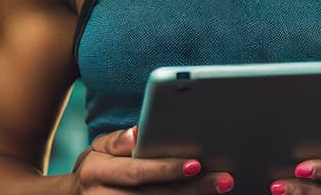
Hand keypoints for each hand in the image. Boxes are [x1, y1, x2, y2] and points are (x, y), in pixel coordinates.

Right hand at [71, 125, 235, 193]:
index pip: (137, 172)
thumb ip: (117, 141)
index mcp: (99, 172)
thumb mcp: (97, 148)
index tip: (196, 164)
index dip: (166, 169)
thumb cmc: (96, 167)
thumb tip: (137, 132)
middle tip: (224, 181)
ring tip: (221, 191)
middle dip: (192, 190)